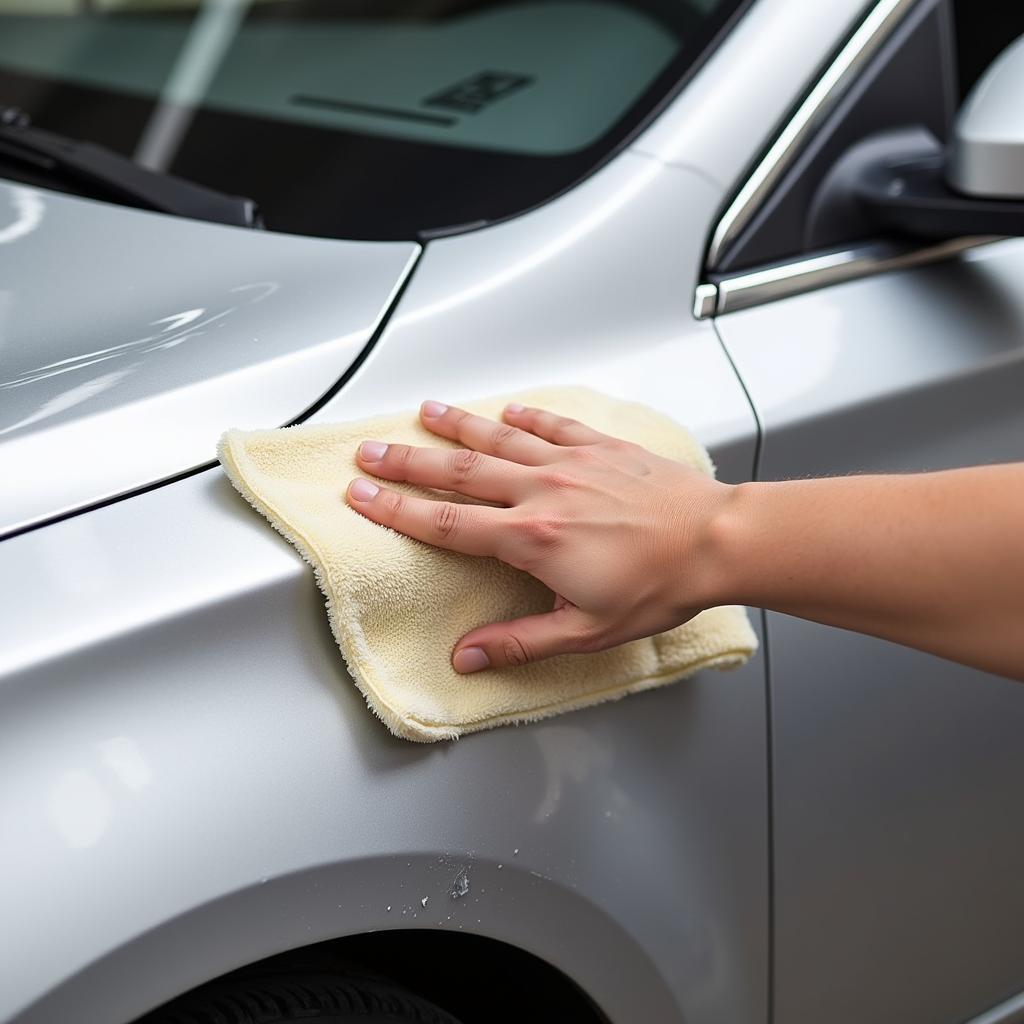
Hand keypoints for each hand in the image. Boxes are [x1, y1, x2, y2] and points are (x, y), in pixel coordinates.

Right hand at [346, 401, 731, 672]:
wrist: (718, 541)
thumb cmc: (661, 586)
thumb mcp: (587, 631)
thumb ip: (521, 641)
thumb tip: (467, 657)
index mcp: (533, 538)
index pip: (447, 523)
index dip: (397, 510)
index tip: (361, 496)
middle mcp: (544, 491)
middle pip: (460, 473)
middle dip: (408, 462)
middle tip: (370, 451)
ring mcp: (572, 463)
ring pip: (500, 439)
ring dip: (457, 425)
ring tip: (423, 412)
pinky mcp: (602, 447)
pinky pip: (554, 424)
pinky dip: (527, 416)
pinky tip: (509, 410)